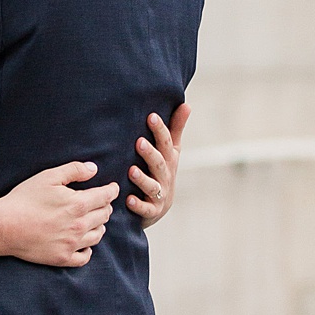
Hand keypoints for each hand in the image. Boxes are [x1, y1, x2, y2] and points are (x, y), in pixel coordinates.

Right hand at [0, 162, 118, 267]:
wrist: (4, 226)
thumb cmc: (24, 200)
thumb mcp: (48, 177)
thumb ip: (74, 170)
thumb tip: (93, 169)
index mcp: (78, 204)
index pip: (106, 197)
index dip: (112, 190)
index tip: (112, 188)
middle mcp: (80, 226)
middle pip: (104, 215)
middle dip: (105, 206)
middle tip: (101, 203)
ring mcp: (72, 244)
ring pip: (98, 235)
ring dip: (99, 226)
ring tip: (93, 221)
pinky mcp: (63, 258)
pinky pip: (85, 256)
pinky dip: (88, 249)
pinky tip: (84, 243)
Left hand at [126, 103, 189, 225]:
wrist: (158, 208)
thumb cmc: (162, 173)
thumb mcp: (171, 152)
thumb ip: (175, 129)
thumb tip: (186, 104)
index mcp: (169, 159)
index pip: (166, 143)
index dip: (160, 130)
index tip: (151, 117)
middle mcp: (165, 176)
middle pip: (159, 164)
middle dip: (150, 153)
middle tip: (139, 142)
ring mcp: (159, 194)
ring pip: (152, 186)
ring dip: (142, 179)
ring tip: (131, 171)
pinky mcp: (151, 211)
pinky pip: (145, 209)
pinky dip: (138, 205)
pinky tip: (128, 199)